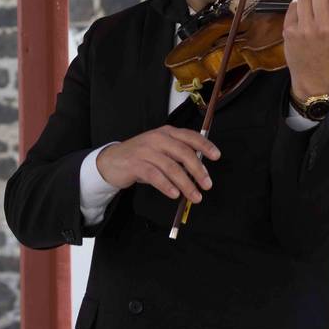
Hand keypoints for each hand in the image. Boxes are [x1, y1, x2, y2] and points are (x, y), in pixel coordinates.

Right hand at [96, 126, 220, 203]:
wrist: (112, 161)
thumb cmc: (140, 157)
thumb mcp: (160, 150)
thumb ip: (178, 156)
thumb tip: (199, 171)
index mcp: (166, 133)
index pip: (189, 136)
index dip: (205, 145)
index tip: (216, 156)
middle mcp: (157, 138)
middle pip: (183, 152)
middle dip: (198, 170)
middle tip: (207, 184)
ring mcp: (146, 150)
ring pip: (171, 166)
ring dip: (185, 183)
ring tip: (194, 195)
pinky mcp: (136, 164)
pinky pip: (155, 175)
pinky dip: (166, 186)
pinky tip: (174, 194)